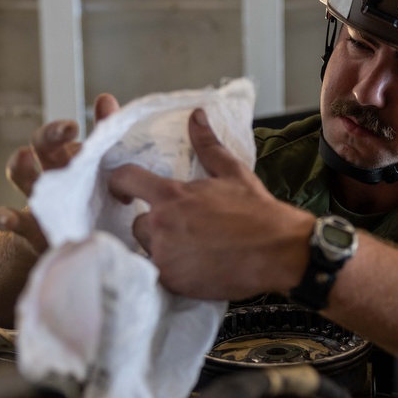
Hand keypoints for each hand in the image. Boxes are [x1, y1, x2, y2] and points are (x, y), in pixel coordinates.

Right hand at [0, 94, 120, 251]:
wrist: (78, 240)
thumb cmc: (93, 199)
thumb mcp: (104, 170)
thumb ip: (107, 138)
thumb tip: (105, 98)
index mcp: (67, 158)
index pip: (58, 135)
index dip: (61, 129)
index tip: (73, 126)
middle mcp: (49, 173)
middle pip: (40, 146)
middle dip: (49, 135)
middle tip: (67, 129)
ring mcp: (38, 199)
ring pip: (21, 175)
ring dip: (20, 164)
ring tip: (23, 156)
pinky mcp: (31, 228)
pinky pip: (13, 221)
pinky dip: (4, 217)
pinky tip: (4, 218)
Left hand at [108, 108, 315, 299]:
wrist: (277, 252)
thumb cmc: (257, 212)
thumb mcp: (232, 173)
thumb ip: (207, 145)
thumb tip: (196, 116)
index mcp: (171, 195)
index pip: (125, 180)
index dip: (120, 183)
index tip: (122, 192)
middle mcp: (161, 225)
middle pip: (136, 222)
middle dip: (154, 224)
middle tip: (182, 229)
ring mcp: (164, 256)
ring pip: (147, 249)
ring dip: (162, 248)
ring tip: (192, 249)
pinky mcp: (172, 281)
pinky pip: (160, 273)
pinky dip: (173, 271)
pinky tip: (196, 267)